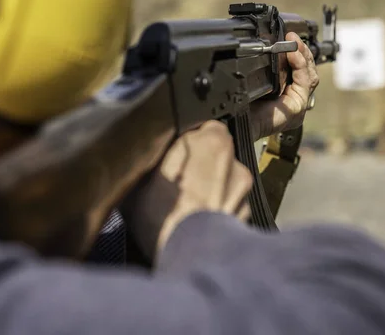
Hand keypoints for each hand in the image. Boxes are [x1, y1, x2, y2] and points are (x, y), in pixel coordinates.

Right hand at [121, 121, 252, 261]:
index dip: (188, 140)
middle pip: (216, 156)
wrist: (187, 257)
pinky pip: (229, 206)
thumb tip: (138, 152)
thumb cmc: (161, 213)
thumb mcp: (137, 177)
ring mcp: (244, 192)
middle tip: (175, 183)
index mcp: (212, 141)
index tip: (172, 153)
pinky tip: (196, 223)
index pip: (206, 126)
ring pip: (224, 182)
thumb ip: (147, 156)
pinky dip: (217, 210)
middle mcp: (235, 162)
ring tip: (185, 208)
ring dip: (210, 189)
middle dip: (200, 165)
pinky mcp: (247, 217)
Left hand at [250, 32, 318, 140]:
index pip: (298, 71)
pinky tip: (292, 52)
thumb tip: (270, 46)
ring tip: (294, 41)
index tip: (289, 37)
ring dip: (303, 55)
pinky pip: (305, 81)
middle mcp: (293, 100)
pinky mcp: (298, 106)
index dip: (297, 53)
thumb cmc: (241, 105)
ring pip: (309, 75)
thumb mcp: (254, 80)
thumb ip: (264, 67)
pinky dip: (300, 64)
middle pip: (307, 71)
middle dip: (302, 51)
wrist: (237, 121)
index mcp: (284, 95)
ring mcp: (298, 104)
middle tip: (292, 36)